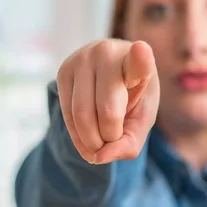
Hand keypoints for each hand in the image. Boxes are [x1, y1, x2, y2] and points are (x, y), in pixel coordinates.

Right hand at [56, 39, 159, 163]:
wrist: (111, 72)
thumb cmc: (134, 95)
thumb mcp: (143, 118)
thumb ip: (130, 142)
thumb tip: (100, 157)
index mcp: (137, 61)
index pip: (138, 61)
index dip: (140, 58)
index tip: (142, 49)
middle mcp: (108, 54)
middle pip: (107, 111)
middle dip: (110, 137)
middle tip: (115, 140)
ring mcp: (82, 59)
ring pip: (81, 115)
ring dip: (91, 141)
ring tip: (101, 144)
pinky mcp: (63, 70)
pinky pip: (66, 114)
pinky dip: (78, 137)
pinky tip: (87, 141)